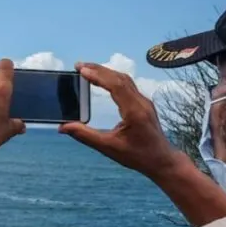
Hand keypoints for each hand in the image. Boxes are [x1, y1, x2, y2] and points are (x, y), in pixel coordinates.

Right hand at [59, 62, 179, 178]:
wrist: (162, 160)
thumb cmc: (138, 156)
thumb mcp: (109, 148)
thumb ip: (85, 136)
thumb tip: (63, 127)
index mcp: (134, 111)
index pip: (116, 86)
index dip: (98, 76)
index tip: (81, 70)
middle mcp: (141, 103)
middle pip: (120, 78)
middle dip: (99, 70)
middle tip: (79, 66)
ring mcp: (144, 102)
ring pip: (125, 80)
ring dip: (106, 72)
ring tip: (88, 70)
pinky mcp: (143, 104)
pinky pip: (127, 85)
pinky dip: (113, 79)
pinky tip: (103, 80)